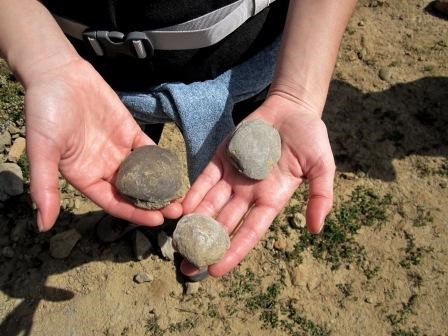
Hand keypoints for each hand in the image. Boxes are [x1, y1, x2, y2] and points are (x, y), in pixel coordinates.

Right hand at [25, 57, 181, 230]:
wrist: (58, 73)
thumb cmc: (43, 112)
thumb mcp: (41, 150)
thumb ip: (44, 187)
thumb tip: (43, 226)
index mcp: (85, 178)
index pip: (114, 203)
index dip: (135, 214)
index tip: (158, 221)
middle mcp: (104, 168)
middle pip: (133, 192)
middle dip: (155, 203)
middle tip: (178, 210)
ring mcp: (118, 150)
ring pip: (144, 173)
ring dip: (162, 185)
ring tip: (181, 195)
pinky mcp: (128, 132)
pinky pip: (147, 149)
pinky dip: (161, 160)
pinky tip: (176, 169)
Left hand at [181, 95, 334, 276]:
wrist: (291, 109)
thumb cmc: (310, 137)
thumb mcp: (322, 167)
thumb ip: (321, 196)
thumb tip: (316, 229)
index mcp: (272, 198)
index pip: (250, 231)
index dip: (233, 251)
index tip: (215, 270)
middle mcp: (249, 193)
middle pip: (225, 224)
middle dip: (206, 245)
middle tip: (185, 267)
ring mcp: (233, 176)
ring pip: (211, 204)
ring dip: (194, 223)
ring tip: (177, 243)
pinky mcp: (222, 158)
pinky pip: (205, 179)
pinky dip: (193, 194)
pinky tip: (180, 208)